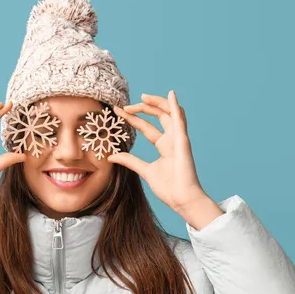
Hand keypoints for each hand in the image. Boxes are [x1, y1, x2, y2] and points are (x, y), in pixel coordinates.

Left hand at [107, 90, 208, 212]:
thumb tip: (111, 156)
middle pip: (157, 116)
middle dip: (141, 108)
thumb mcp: (144, 171)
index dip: (132, 118)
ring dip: (157, 102)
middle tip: (125, 107)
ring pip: (169, 113)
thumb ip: (130, 161)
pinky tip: (171, 94)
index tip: (117, 111)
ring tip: (143, 97)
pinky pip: (180, 120)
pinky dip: (175, 106)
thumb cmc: (169, 188)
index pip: (146, 127)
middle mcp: (171, 139)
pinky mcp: (183, 141)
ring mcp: (178, 139)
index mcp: (164, 146)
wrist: (182, 199)